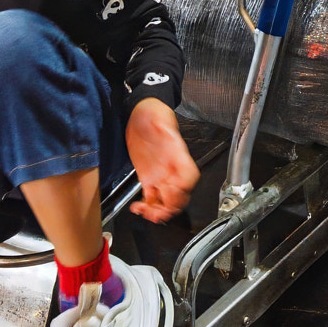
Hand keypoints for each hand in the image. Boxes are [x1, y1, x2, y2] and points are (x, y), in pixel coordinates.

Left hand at [124, 100, 199, 222]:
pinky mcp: (149, 179)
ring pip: (167, 202)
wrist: (141, 114)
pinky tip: (138, 207)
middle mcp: (172, 169)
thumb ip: (163, 126)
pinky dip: (147, 209)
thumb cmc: (153, 113)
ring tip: (145, 212)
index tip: (168, 190)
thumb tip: (164, 129)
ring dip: (159, 213)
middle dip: (170, 207)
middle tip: (154, 209)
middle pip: (180, 196)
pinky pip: (152, 200)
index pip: (189, 178)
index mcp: (178, 156)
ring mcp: (161, 176)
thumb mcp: (159, 117)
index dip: (182, 189)